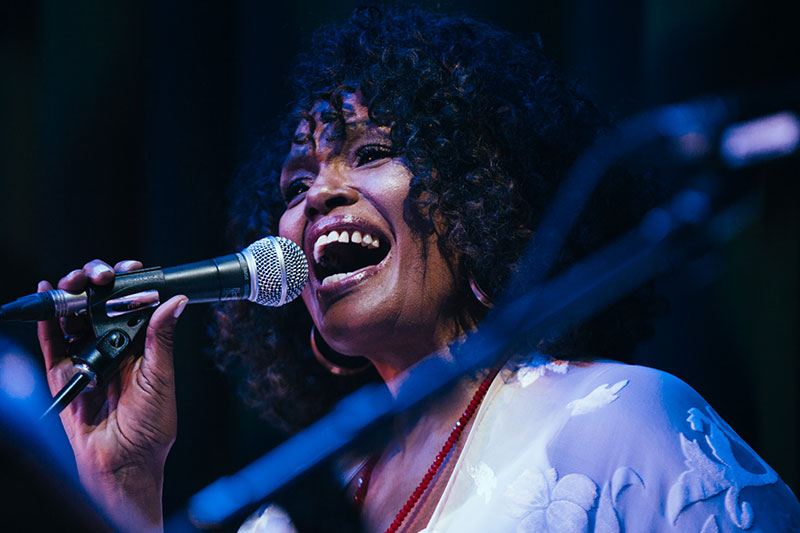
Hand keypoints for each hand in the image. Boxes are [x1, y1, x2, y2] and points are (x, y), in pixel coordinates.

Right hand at [37, 259, 187, 531]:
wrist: (124, 461)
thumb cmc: (150, 426)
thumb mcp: (160, 377)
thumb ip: (160, 338)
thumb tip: (176, 301)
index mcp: (139, 343)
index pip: (131, 303)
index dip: (129, 283)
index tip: (129, 270)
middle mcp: (112, 346)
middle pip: (99, 303)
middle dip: (96, 282)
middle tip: (100, 275)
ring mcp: (86, 357)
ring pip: (74, 316)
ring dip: (72, 294)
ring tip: (74, 281)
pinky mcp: (64, 373)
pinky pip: (52, 342)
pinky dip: (48, 320)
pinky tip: (48, 294)